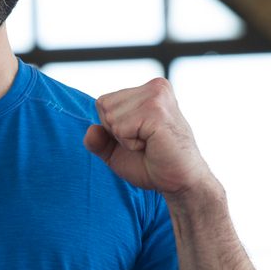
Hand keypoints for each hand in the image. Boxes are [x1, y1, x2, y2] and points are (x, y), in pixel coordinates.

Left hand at [83, 78, 212, 197]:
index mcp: (149, 89)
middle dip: (117, 132)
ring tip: (150, 143)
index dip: (113, 127)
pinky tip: (152, 145)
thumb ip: (98, 140)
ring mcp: (157, 96)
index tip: (140, 137)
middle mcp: (155, 87)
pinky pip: (121, 128)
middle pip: (104, 106)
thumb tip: (90, 130)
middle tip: (146, 142)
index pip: (103, 102)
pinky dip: (131, 144)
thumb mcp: (117, 152)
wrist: (180, 182)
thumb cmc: (152, 165)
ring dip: (125, 139)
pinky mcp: (157, 112)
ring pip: (111, 117)